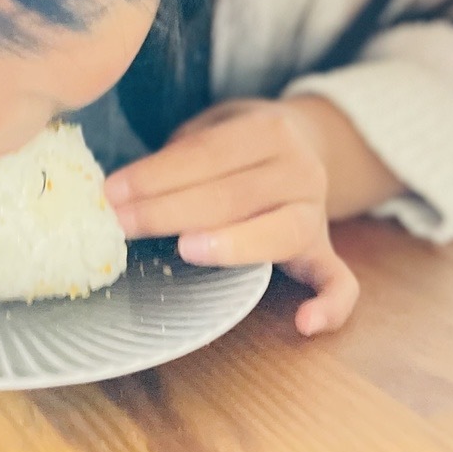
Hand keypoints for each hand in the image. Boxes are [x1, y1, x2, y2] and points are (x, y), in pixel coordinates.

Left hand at [103, 97, 359, 336]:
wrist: (305, 143)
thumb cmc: (237, 142)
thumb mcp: (212, 125)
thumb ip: (181, 154)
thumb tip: (122, 191)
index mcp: (268, 130)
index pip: (206, 155)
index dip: (156, 175)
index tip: (112, 193)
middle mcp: (300, 170)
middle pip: (234, 195)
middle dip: (169, 211)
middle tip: (121, 224)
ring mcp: (317, 213)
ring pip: (280, 232)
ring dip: (230, 244)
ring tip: (186, 250)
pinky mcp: (324, 251)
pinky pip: (340, 282)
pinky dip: (331, 304)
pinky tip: (305, 325)